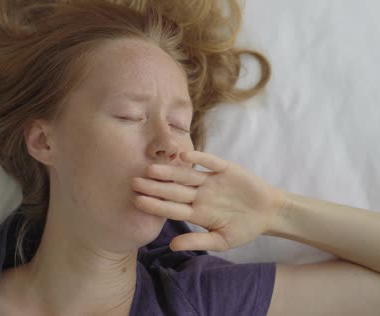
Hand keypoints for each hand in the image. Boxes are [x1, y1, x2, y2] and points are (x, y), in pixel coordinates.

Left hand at [130, 150, 285, 251]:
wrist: (268, 213)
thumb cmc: (243, 228)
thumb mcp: (222, 241)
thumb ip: (197, 242)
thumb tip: (172, 246)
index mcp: (195, 212)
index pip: (171, 208)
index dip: (154, 205)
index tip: (136, 201)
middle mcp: (198, 194)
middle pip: (173, 190)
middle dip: (155, 186)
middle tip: (134, 181)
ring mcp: (210, 181)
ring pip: (186, 175)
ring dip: (170, 171)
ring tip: (152, 169)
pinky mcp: (224, 169)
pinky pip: (210, 162)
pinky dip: (199, 159)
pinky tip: (184, 156)